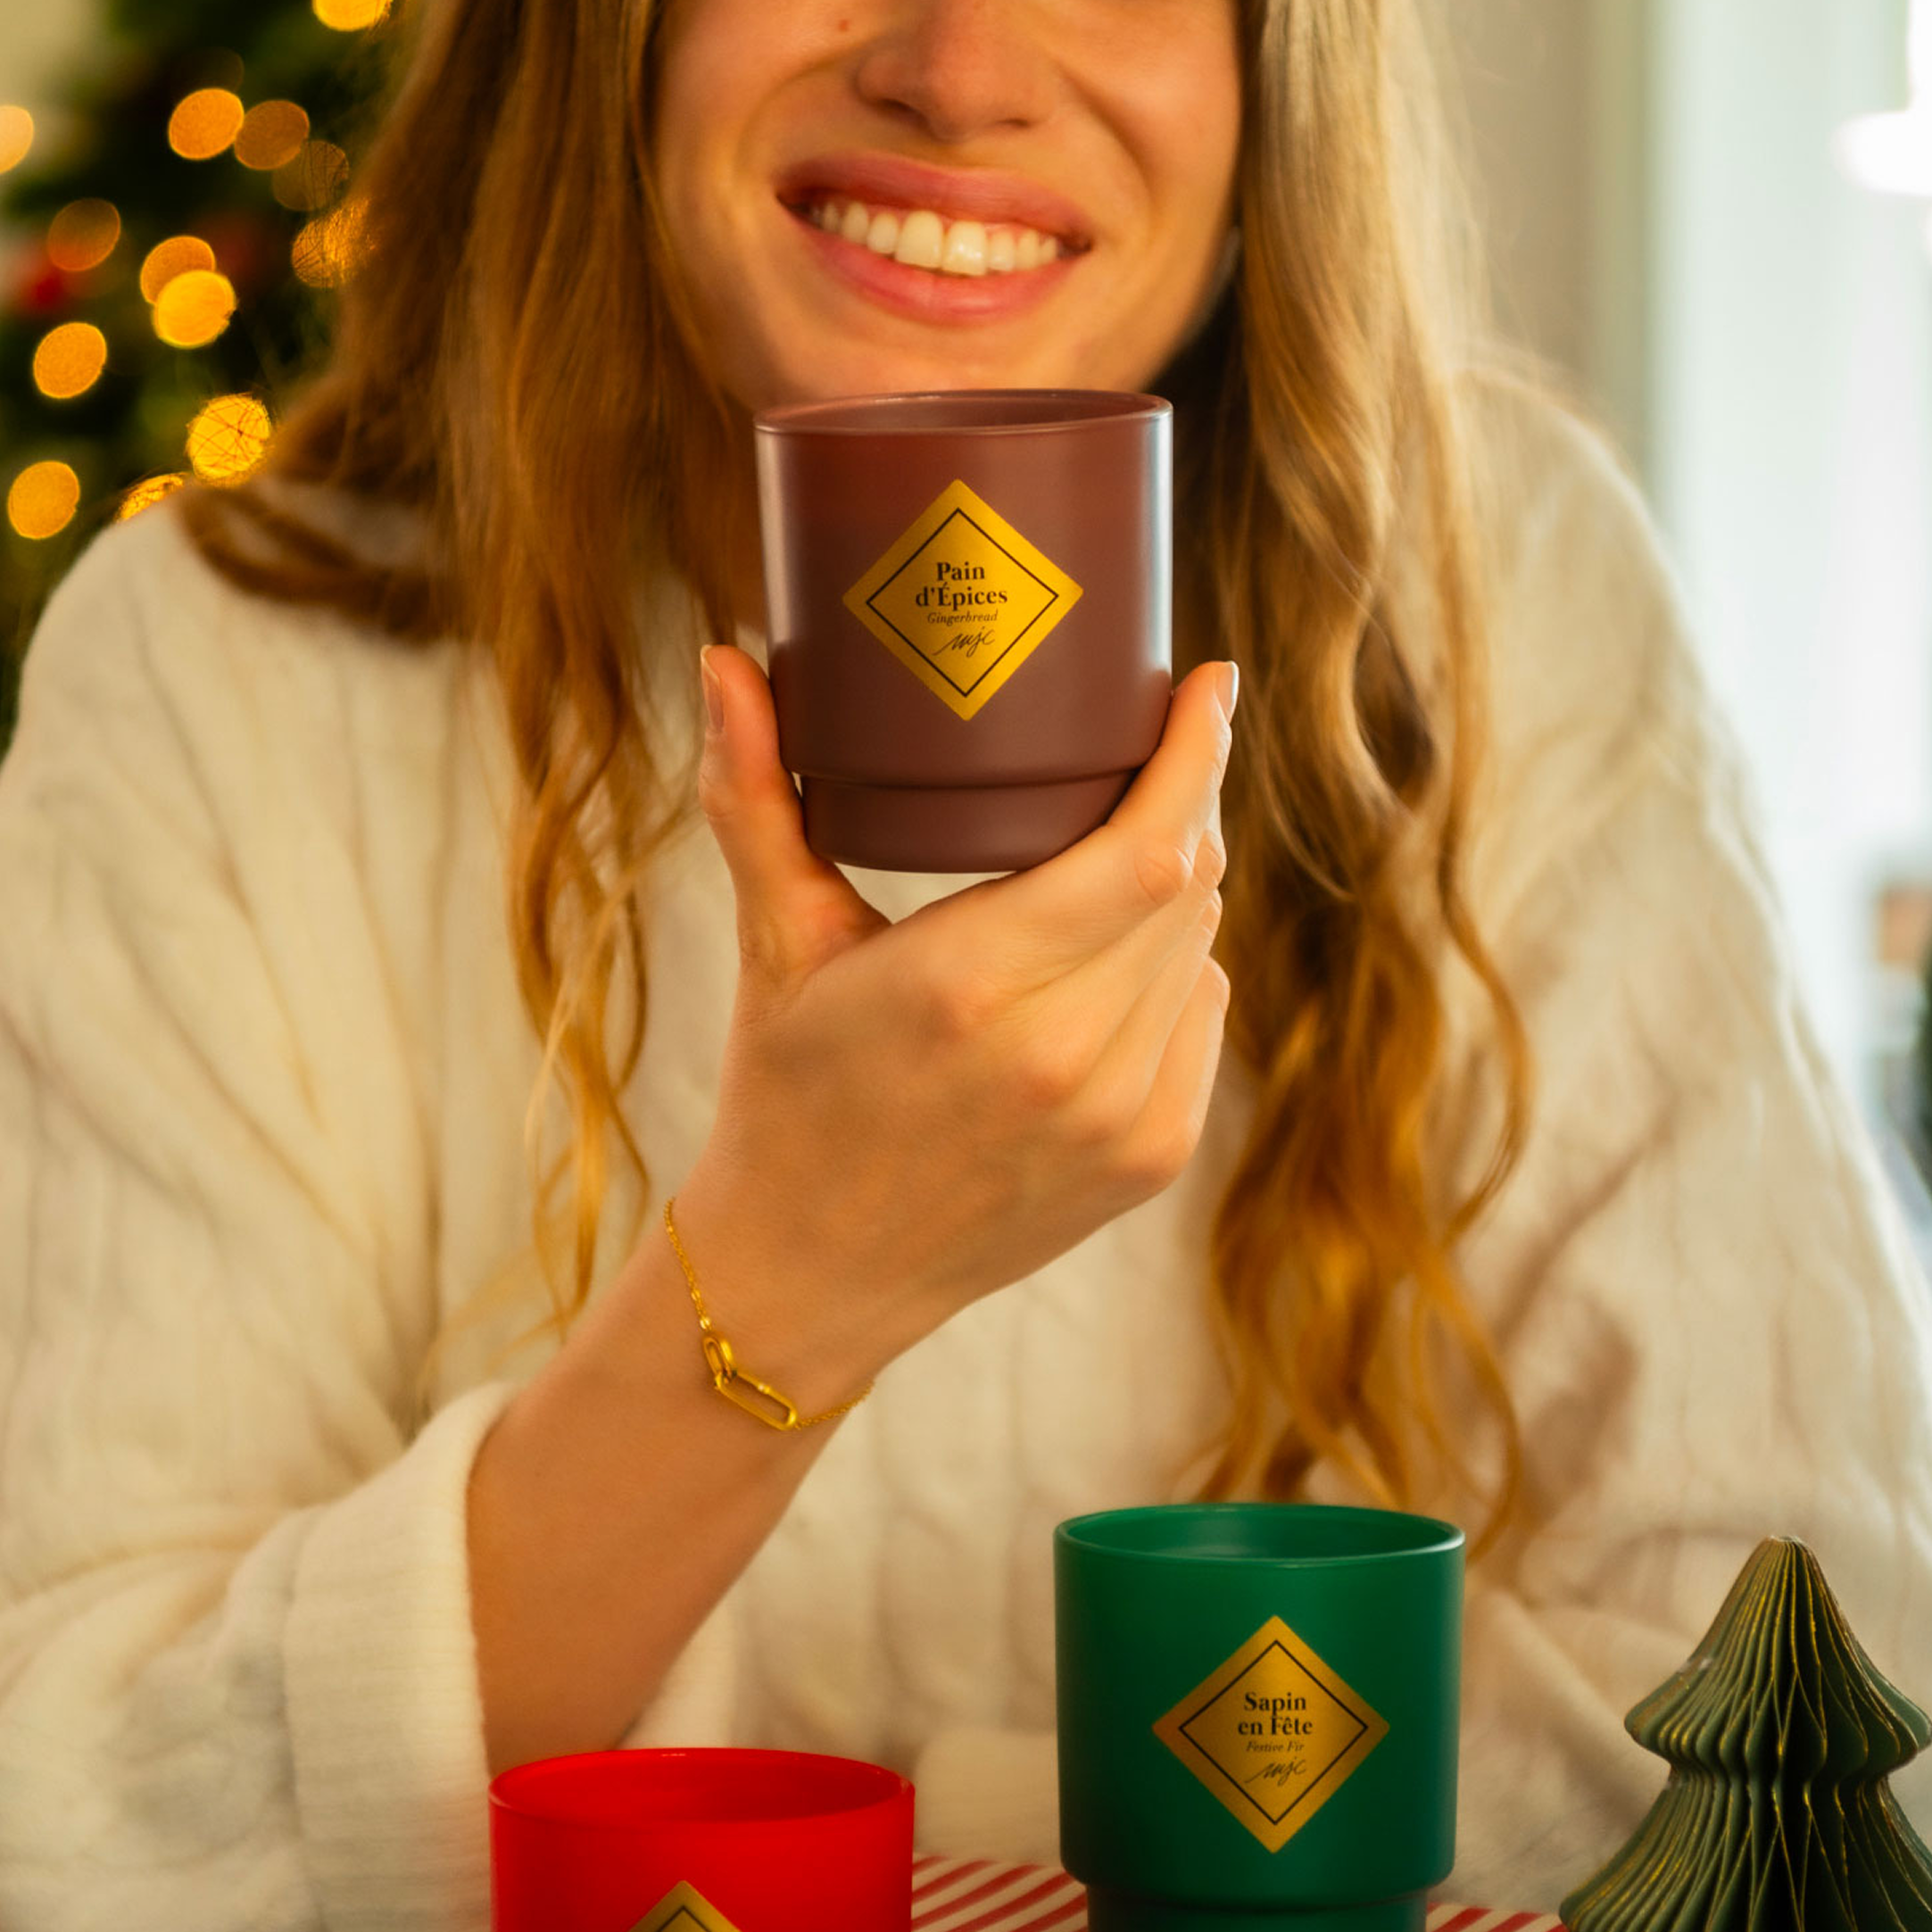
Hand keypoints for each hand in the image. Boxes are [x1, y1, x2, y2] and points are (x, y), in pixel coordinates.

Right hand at [674, 648, 1235, 1402]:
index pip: (1147, 854)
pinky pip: (1202, 1019)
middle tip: (1150, 747)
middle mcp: (1061, 1061)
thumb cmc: (785, 1095)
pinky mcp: (1149, 1162)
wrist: (809, 1274)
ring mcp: (1117, 1120)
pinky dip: (1177, 971)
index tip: (1211, 684)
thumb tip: (720, 656)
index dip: (1196, 758)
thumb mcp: (772, 944)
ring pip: (1204, 950)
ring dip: (1179, 888)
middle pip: (1189, 888)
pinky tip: (1117, 957)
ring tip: (1121, 847)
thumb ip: (755, 795)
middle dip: (1182, 804)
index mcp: (970, 990)